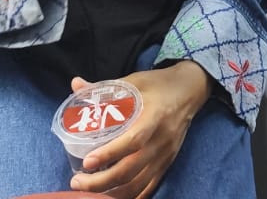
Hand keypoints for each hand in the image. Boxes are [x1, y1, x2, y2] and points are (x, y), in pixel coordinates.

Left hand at [70, 62, 213, 197]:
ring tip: (87, 192)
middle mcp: (161, 139)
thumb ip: (104, 88)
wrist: (191, 89)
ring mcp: (165, 154)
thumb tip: (75, 85)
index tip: (87, 162)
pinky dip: (131, 197)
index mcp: (154, 115)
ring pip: (138, 184)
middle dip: (101, 182)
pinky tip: (112, 197)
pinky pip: (149, 188)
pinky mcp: (167, 163)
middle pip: (131, 169)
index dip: (110, 154)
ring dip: (111, 193)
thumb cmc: (160, 84)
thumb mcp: (134, 80)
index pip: (133, 140)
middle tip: (77, 182)